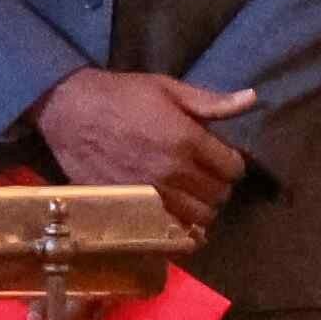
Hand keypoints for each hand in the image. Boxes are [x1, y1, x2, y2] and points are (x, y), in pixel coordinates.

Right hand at [36, 69, 258, 239]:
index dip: (232, 161)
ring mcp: (152, 195)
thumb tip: (251, 99)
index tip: (222, 156)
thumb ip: (210, 101)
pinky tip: (176, 214)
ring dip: (201, 207)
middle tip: (206, 174)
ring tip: (191, 194)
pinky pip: (171, 231)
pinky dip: (180, 226)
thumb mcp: (167, 88)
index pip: (233, 167)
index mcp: (187, 140)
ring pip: (199, 218)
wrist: (69, 113)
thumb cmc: (120, 95)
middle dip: (219, 185)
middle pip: (219, 195)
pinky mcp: (132, 209)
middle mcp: (174, 173)